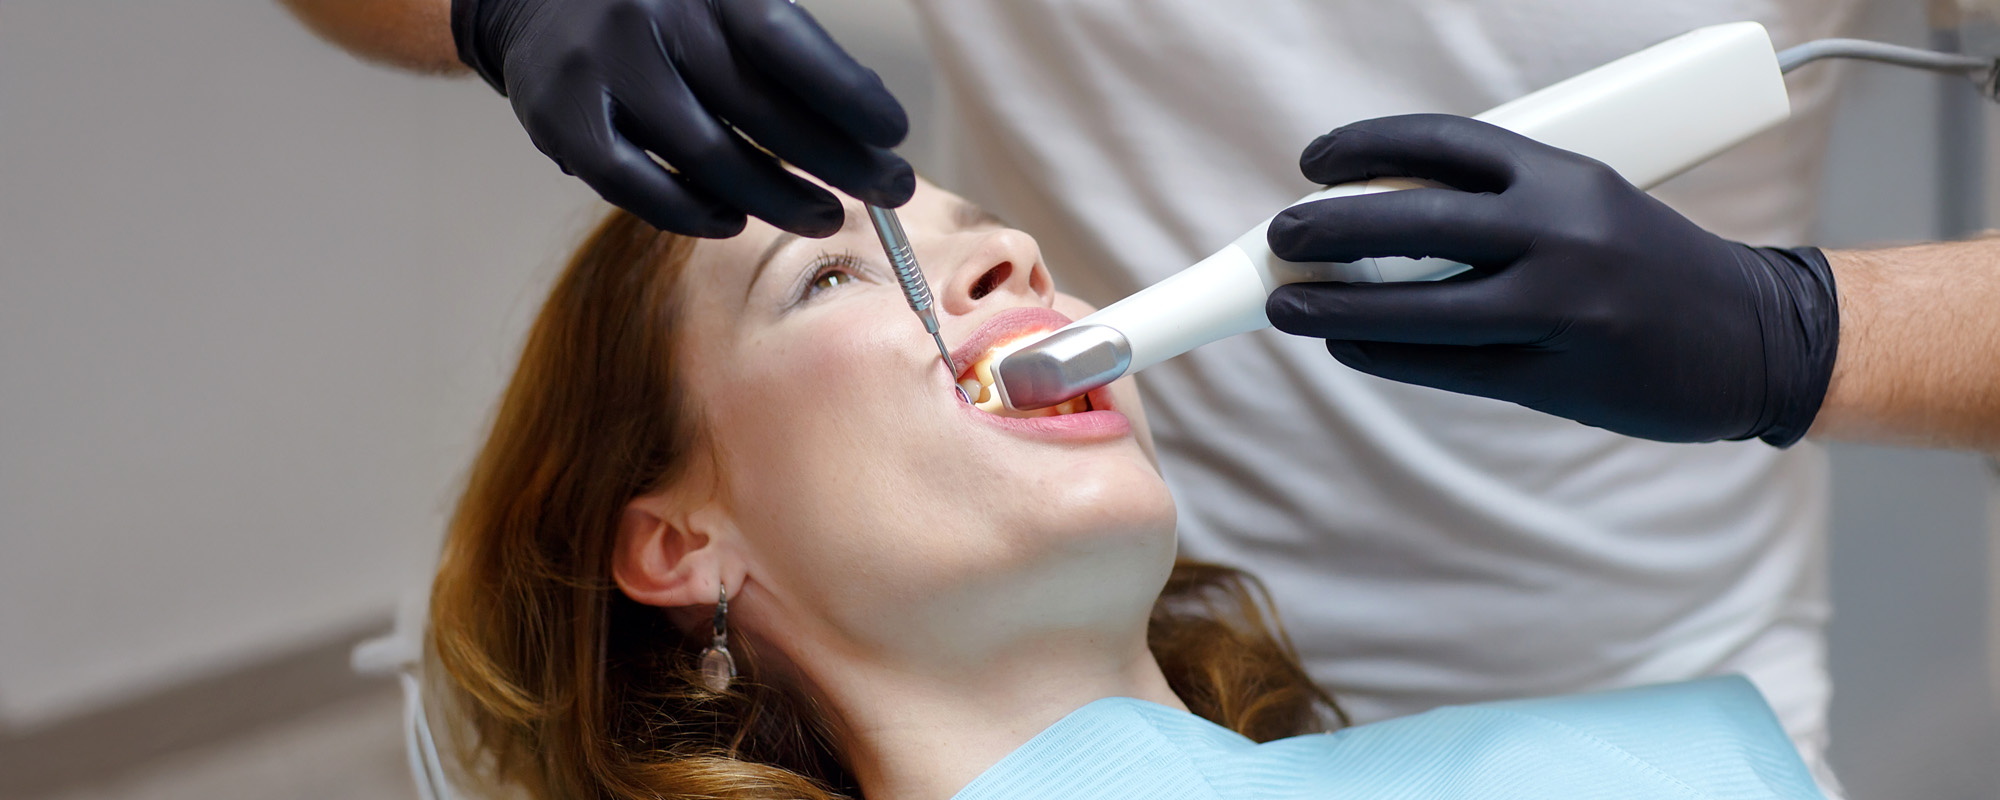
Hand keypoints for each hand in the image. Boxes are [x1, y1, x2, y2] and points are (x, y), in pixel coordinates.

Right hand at [453, 0, 914, 236]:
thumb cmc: (661, 6)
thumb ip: (786, 42)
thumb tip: (868, 116)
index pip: (789, 46)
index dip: (848, 96)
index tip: (895, 133)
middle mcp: (652, 18)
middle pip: (760, 110)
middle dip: (839, 160)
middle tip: (891, 190)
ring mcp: (605, 71)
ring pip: (707, 158)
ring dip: (778, 198)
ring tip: (825, 216)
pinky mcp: (564, 121)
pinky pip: (637, 187)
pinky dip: (690, 213)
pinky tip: (732, 222)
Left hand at [1263, 114, 1838, 445]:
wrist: (1759, 337)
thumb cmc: (1652, 265)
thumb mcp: (1589, 204)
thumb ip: (1501, 206)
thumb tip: (1379, 215)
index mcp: (1567, 175)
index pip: (1442, 143)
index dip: (1364, 147)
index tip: (1312, 163)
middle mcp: (1561, 234)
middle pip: (1413, 222)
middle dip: (1328, 228)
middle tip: (1280, 236)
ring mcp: (1560, 310)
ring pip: (1418, 310)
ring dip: (1337, 309)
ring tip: (1287, 306)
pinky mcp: (1559, 378)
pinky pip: (1448, 369)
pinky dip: (1386, 356)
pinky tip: (1348, 346)